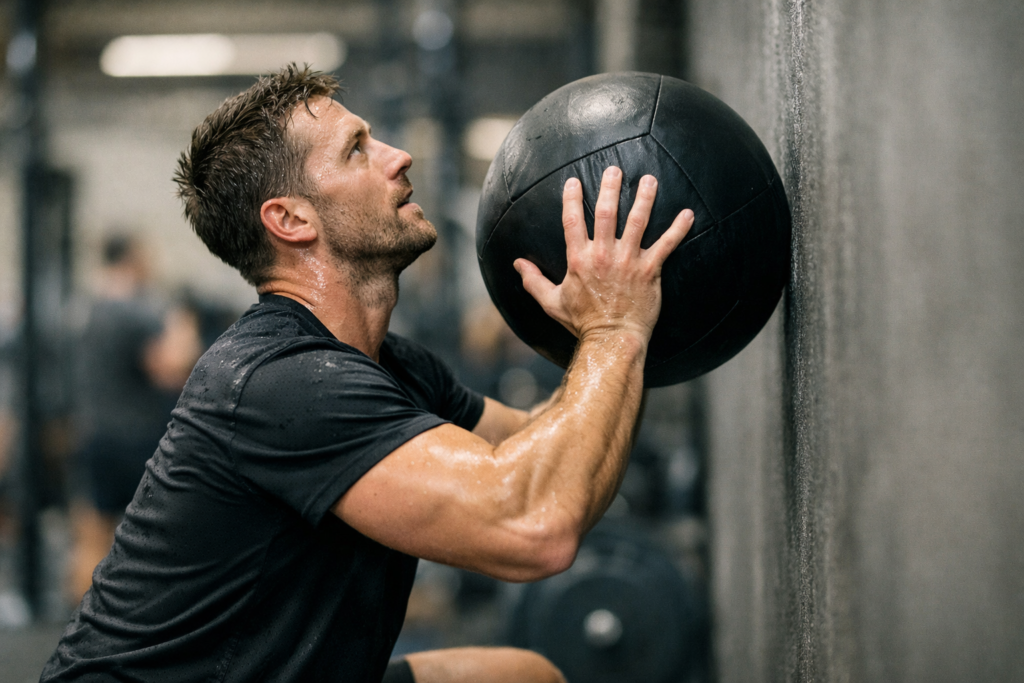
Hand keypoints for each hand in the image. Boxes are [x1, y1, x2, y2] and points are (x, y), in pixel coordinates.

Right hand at [514, 166, 693, 343]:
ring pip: (638, 222)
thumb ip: (533, 280)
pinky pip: (667, 245)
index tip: (573, 182)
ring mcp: (628, 262)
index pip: (573, 221)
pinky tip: (688, 214)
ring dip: (644, 198)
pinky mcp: (649, 271)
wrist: (612, 340)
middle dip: (610, 188)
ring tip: (649, 180)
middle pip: (607, 213)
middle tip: (614, 169)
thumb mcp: (552, 302)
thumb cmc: (583, 322)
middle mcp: (603, 256)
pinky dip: (678, 229)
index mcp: (579, 260)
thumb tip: (517, 264)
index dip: (572, 199)